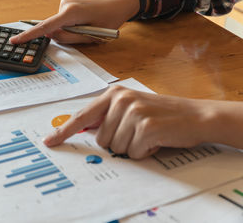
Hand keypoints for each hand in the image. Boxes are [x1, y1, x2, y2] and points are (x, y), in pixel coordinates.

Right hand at [10, 0, 139, 44]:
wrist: (117, 3)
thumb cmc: (109, 19)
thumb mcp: (92, 35)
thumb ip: (69, 38)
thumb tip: (51, 36)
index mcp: (71, 12)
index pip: (46, 27)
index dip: (29, 35)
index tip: (15, 41)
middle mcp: (64, 5)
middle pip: (55, 30)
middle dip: (67, 36)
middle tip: (87, 33)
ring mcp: (65, 3)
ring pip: (59, 27)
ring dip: (71, 31)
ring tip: (88, 26)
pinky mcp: (66, 5)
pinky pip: (62, 22)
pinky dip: (71, 26)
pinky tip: (84, 22)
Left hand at [44, 85, 242, 158]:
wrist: (195, 115)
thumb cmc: (161, 114)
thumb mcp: (131, 108)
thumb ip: (107, 116)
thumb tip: (86, 131)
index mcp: (113, 94)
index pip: (83, 116)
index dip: (64, 131)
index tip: (50, 141)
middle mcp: (120, 99)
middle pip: (101, 139)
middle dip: (118, 142)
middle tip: (138, 132)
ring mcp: (133, 112)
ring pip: (116, 147)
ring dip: (132, 147)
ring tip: (148, 133)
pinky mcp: (145, 126)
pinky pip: (134, 152)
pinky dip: (145, 151)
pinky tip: (156, 139)